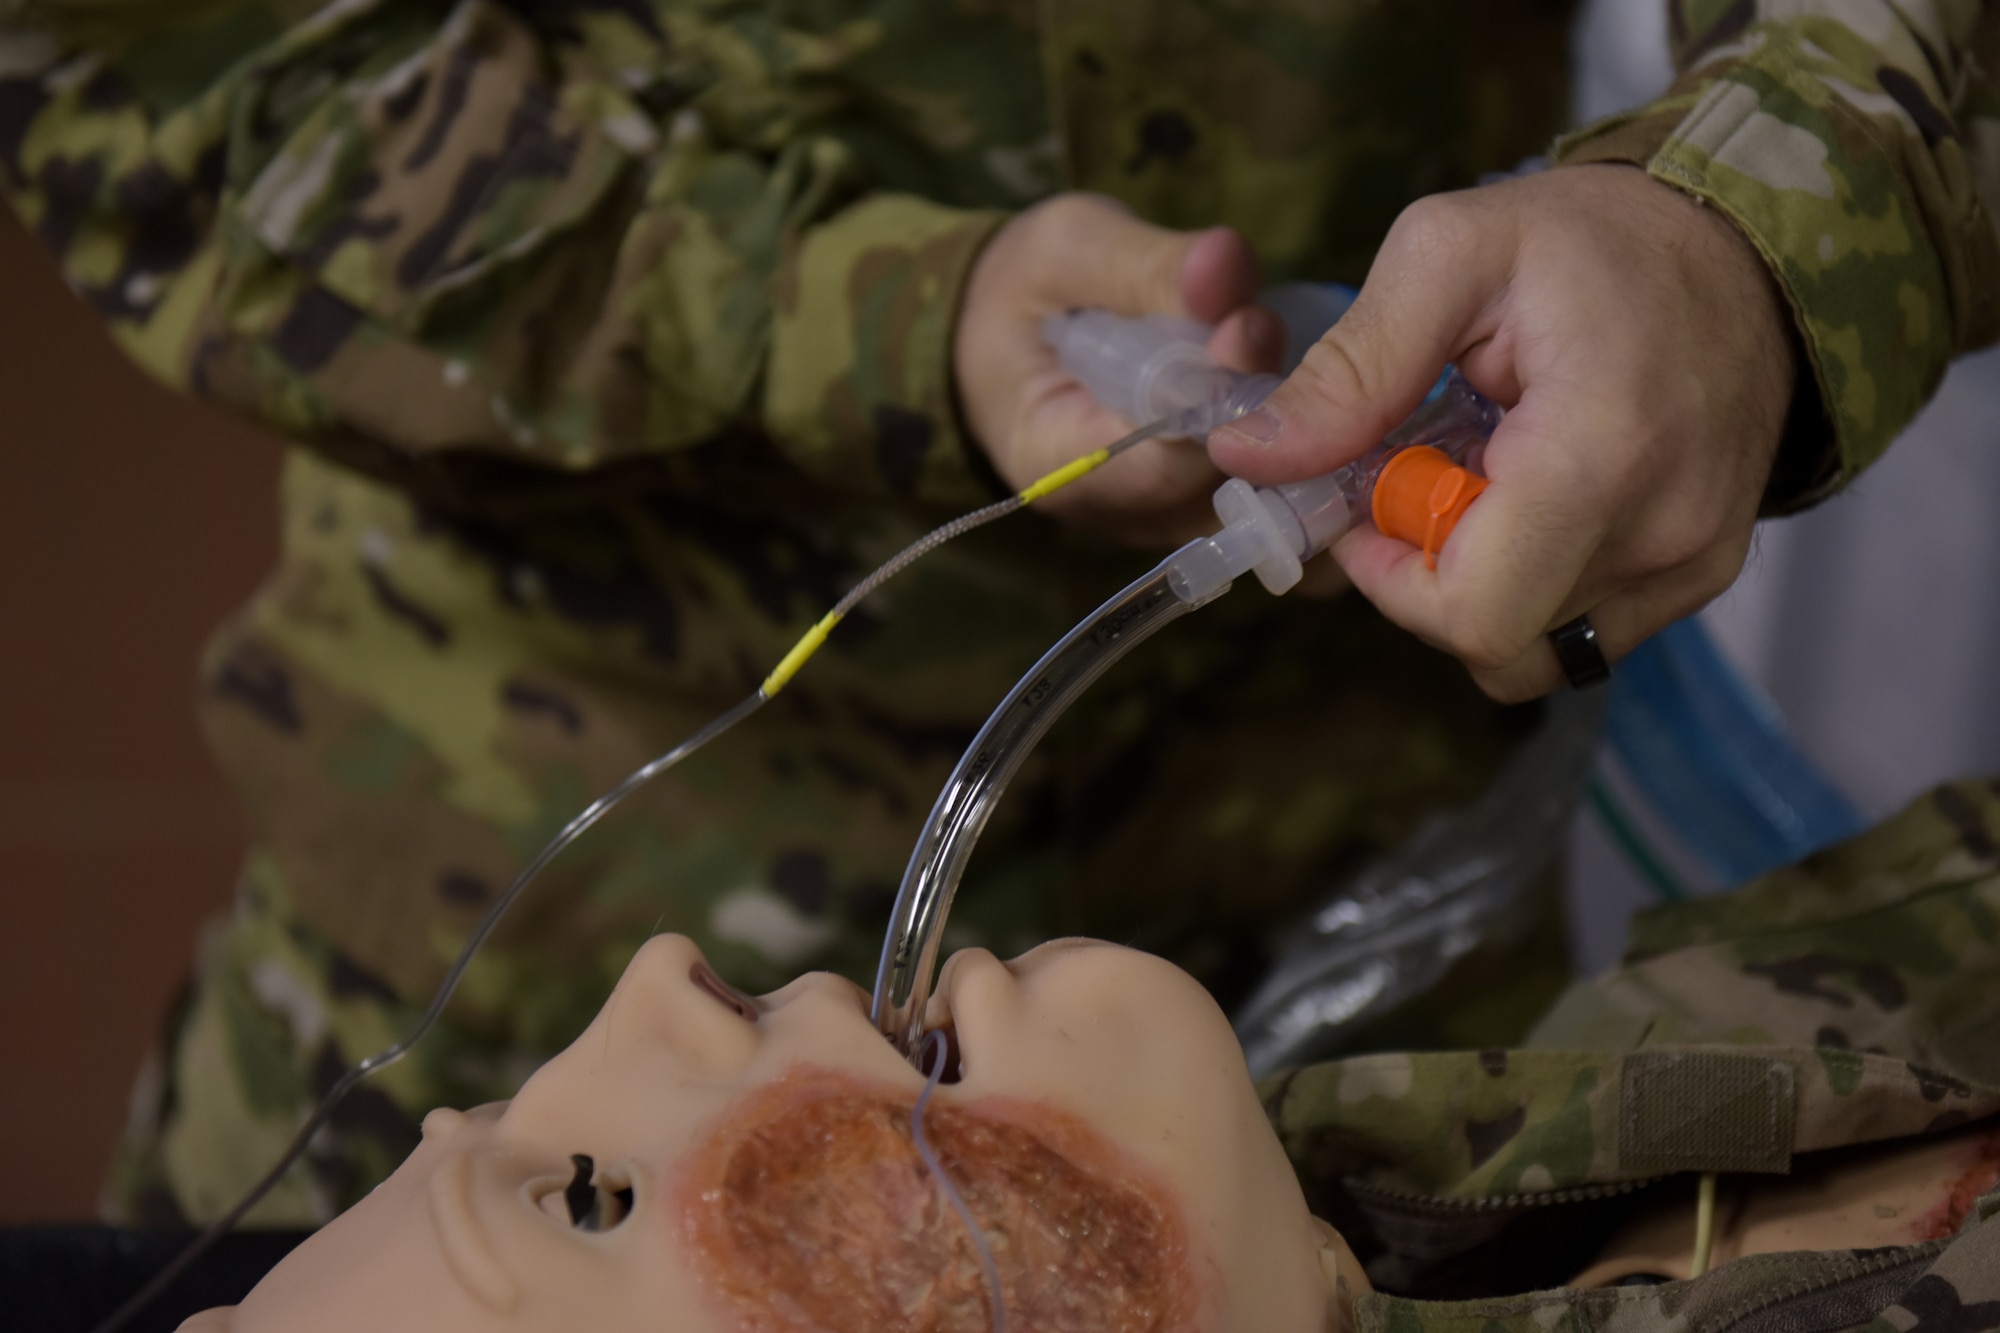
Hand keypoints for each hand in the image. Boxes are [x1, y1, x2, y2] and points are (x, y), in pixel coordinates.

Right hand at [955, 193, 1283, 546]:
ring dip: (1288, 426)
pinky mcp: (1204, 502)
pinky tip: (1303, 379)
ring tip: (1295, 350)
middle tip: (1282, 331)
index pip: (1155, 462)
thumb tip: (1230, 264)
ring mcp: (1165, 516)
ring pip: (1254, 498)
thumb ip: (1147, 265)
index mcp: (1053, 460)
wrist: (1014, 325)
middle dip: (1261, 411)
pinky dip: (1293, 437)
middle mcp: (1114, 512)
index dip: (1212, 402)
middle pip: (1216, 489)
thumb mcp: (1069, 250)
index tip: (1249, 324)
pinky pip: (1268, 492)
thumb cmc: (1029, 286)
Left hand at [1208, 165, 1795, 697]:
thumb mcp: (1450, 254)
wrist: (1749, 245)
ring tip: (1479, 483)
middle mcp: (1664, 531)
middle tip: (1416, 482)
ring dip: (1476, 584)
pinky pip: (1583, 631)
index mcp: (1602, 454)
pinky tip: (1529, 498)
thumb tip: (1247, 456)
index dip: (1389, 578)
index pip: (1471, 613)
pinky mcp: (1701, 574)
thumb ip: (1350, 367)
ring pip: (1534, 650)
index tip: (1372, 501)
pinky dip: (1531, 582)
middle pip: (1492, 641)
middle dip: (1421, 580)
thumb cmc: (1596, 239)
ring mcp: (1692, 563)